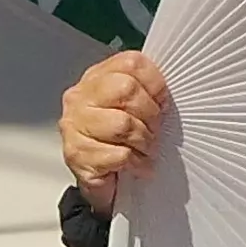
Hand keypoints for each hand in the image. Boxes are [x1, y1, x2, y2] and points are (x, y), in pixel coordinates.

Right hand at [60, 51, 167, 211]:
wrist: (101, 183)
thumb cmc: (119, 142)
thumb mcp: (132, 109)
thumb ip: (145, 92)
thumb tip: (171, 92)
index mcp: (97, 78)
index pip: (131, 63)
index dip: (155, 84)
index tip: (162, 103)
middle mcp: (81, 96)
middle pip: (126, 90)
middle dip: (150, 114)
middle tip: (154, 130)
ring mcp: (74, 125)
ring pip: (122, 124)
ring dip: (143, 142)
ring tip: (145, 150)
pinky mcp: (76, 154)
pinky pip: (118, 154)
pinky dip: (135, 163)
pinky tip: (135, 165)